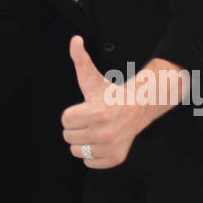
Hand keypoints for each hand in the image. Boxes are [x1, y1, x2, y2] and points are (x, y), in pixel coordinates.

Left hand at [60, 37, 140, 167]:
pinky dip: (93, 154)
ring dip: (83, 141)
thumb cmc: (110, 94)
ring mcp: (111, 147)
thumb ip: (80, 59)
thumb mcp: (92, 77)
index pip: (65, 120)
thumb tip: (75, 40)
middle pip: (68, 137)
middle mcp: (105, 132)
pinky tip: (102, 141)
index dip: (72, 113)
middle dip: (77, 126)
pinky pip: (89, 162)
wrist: (137, 108)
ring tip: (95, 129)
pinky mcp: (116, 158)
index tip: (85, 107)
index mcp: (96, 112)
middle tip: (90, 118)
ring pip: (77, 151)